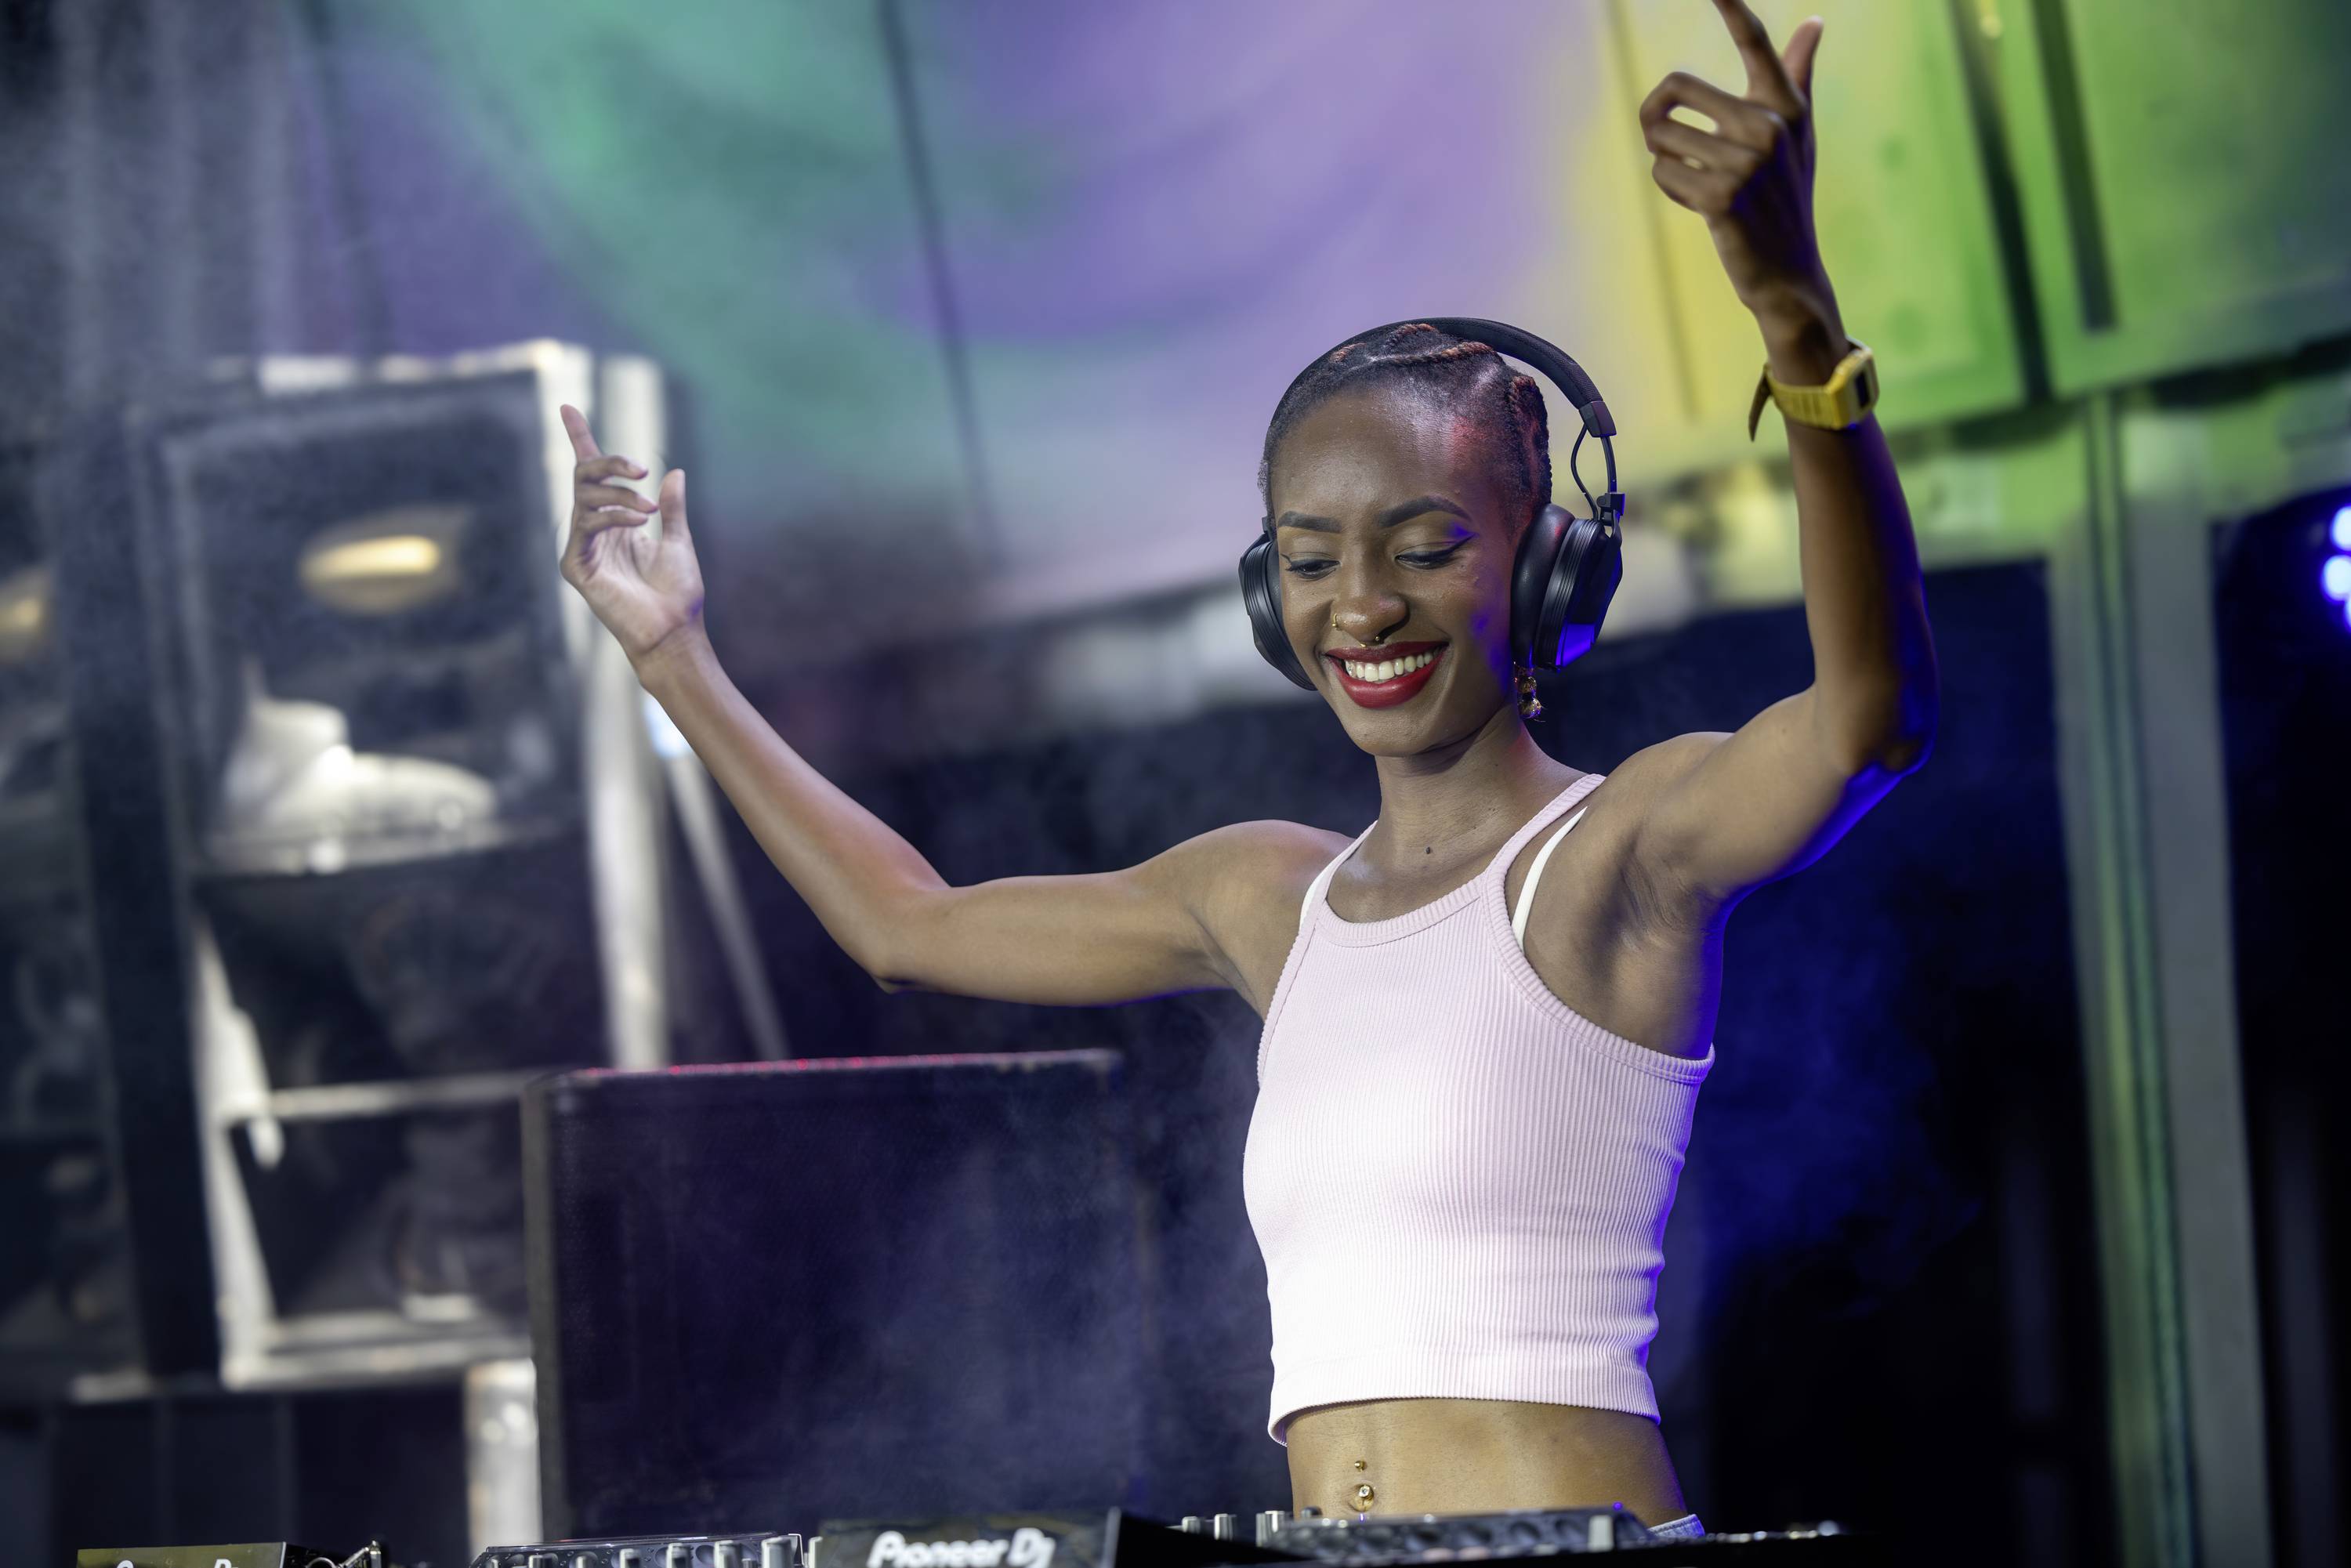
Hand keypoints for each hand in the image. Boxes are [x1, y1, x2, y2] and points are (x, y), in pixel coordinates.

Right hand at [557, 403, 706, 669]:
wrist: (674, 631)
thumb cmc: (677, 594)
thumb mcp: (678, 540)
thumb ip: (672, 507)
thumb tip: (673, 473)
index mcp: (615, 522)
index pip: (592, 474)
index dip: (580, 439)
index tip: (567, 407)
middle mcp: (593, 531)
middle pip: (584, 476)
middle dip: (609, 462)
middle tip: (640, 467)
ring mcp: (582, 548)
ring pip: (584, 496)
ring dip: (619, 495)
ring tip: (649, 510)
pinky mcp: (576, 567)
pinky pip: (586, 525)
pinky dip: (613, 517)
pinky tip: (639, 522)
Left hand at [1640, 1, 1834, 328]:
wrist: (1788, 272)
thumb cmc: (1786, 196)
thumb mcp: (1797, 134)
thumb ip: (1798, 75)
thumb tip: (1815, 21)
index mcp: (1786, 107)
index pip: (1758, 45)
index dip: (1735, 8)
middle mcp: (1770, 128)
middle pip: (1675, 87)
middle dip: (1656, 115)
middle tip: (1668, 140)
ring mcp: (1747, 163)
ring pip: (1661, 137)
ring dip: (1665, 160)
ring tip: (1698, 180)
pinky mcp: (1722, 197)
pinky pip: (1661, 174)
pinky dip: (1671, 189)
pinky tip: (1702, 206)